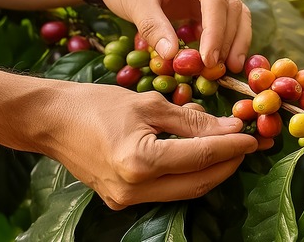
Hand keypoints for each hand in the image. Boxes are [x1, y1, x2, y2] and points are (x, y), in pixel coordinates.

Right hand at [38, 82, 257, 208]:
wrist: (51, 121)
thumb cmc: (95, 104)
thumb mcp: (147, 103)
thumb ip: (191, 119)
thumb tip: (229, 127)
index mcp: (140, 161)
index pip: (200, 156)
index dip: (231, 147)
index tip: (253, 136)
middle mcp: (135, 189)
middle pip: (198, 182)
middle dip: (227, 164)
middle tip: (246, 145)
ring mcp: (127, 200)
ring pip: (184, 191)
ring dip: (209, 172)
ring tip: (227, 149)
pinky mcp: (121, 201)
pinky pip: (165, 191)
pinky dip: (185, 174)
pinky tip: (196, 155)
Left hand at [84, 0, 250, 71]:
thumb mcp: (134, 1)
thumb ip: (154, 27)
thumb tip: (172, 57)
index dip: (216, 30)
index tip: (209, 59)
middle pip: (231, 5)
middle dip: (228, 39)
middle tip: (218, 69)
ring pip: (234, 13)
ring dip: (232, 41)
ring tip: (226, 68)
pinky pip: (220, 19)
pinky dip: (220, 39)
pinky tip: (215, 59)